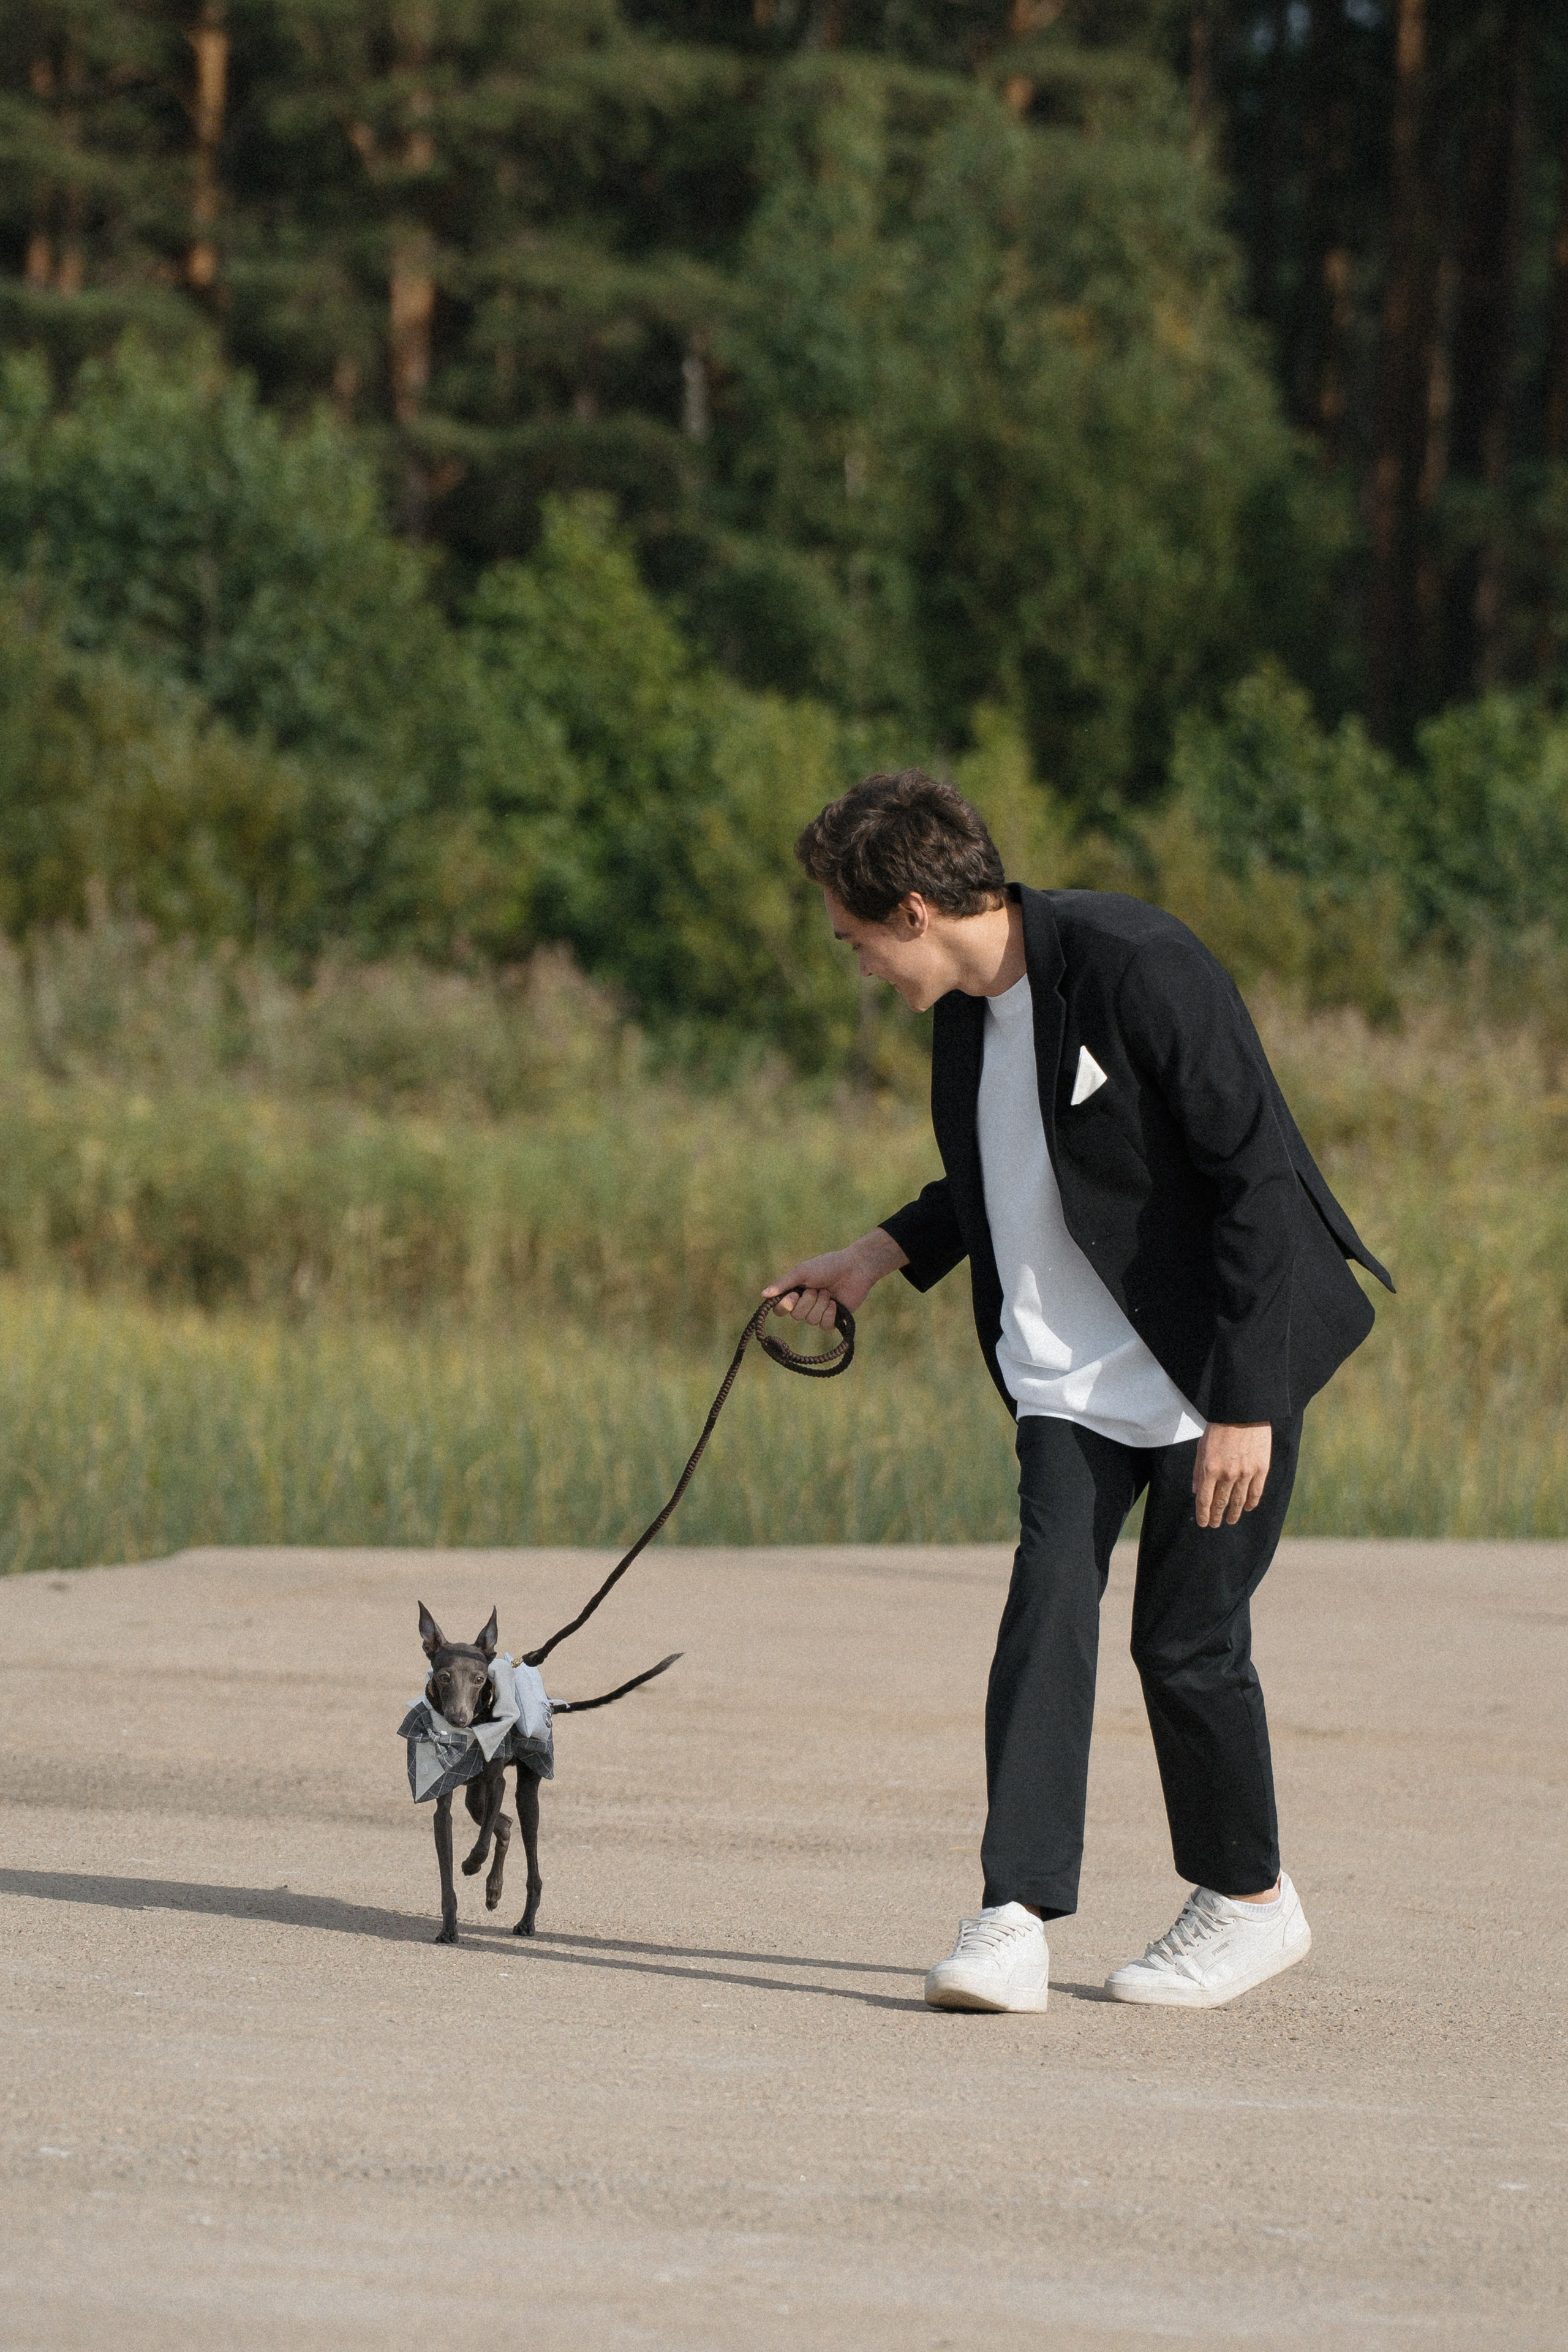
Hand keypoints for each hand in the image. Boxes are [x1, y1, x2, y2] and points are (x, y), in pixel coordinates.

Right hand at [762, 1229, 908, 1328]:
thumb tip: (762, 1295)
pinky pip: (824, 1326)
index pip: (780, 1310)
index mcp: (795, 1292)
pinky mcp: (833, 1319)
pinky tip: (835, 1303)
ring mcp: (819, 1312)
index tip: (795, 1294)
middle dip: (808, 1301)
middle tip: (818, 1288)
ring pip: (811, 1321)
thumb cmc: (827, 1266)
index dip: (786, 1305)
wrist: (853, 1268)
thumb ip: (783, 1284)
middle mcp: (805, 1304)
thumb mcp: (802, 1272)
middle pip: (796, 1316)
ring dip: (821, 1305)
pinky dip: (830, 1314)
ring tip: (828, 1292)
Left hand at [1193, 1422, 1271, 1527]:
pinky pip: (1256, 1492)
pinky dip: (1250, 1503)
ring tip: (1230, 1520)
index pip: (1205, 1500)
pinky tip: (1246, 1508)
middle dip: (1216, 1516)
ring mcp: (1246, 1473)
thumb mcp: (1202, 1448)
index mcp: (1210, 1469)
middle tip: (1215, 1524)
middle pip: (1221, 1503)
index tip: (1203, 1523)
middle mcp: (1227, 1474)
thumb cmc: (1219, 1428)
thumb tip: (1195, 1492)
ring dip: (1233, 1513)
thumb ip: (1198, 1472)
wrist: (1243, 1412)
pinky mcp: (1261, 1469)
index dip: (1203, 1514)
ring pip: (1238, 1501)